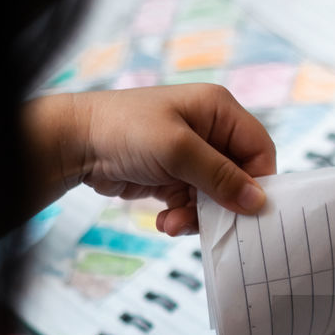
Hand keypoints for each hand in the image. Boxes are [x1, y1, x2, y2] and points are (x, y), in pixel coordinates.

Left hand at [21, 85, 275, 234]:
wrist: (75, 144)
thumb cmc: (124, 130)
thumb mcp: (177, 150)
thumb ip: (220, 176)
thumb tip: (257, 201)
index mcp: (219, 111)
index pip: (259, 150)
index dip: (258, 181)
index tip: (247, 209)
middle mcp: (210, 132)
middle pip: (239, 178)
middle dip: (222, 204)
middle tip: (207, 222)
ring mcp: (192, 156)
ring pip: (217, 197)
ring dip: (198, 216)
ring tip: (174, 223)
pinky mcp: (176, 177)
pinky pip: (195, 205)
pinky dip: (183, 217)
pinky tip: (165, 221)